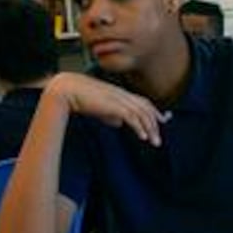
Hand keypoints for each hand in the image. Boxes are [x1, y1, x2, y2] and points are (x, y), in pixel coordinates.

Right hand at [45, 73, 168, 145]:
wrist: (69, 90)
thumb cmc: (81, 98)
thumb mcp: (100, 108)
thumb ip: (111, 115)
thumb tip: (120, 124)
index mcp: (121, 94)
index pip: (143, 102)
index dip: (154, 112)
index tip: (163, 120)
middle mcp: (123, 95)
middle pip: (146, 108)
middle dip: (155, 124)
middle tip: (158, 139)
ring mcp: (119, 99)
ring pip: (142, 114)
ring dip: (150, 129)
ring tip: (155, 142)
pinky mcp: (114, 105)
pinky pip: (132, 117)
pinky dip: (139, 127)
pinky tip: (143, 137)